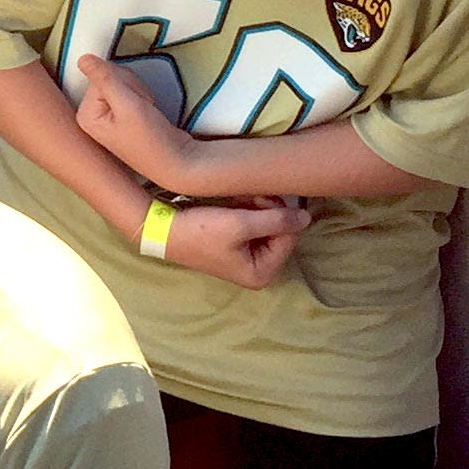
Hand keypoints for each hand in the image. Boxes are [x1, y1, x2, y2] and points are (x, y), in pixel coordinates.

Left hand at [73, 54, 184, 188]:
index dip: (124, 84)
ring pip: (122, 83)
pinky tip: (148, 113)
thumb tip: (82, 58)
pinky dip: (142, 98)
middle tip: (143, 109)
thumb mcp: (127, 104)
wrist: (176, 161)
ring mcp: (106, 117)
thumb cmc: (151, 137)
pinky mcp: (120, 117)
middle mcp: (91, 116)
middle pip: (110, 78)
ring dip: (139, 92)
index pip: (102, 77)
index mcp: (85, 115)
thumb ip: (106, 79)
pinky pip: (129, 92)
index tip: (137, 104)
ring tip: (146, 113)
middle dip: (132, 87)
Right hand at [162, 200, 310, 290]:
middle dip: (269, 211)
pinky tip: (237, 202)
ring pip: (268, 226)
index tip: (261, 197)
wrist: (161, 228)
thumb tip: (307, 218)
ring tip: (241, 197)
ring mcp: (246, 258)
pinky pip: (254, 226)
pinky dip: (249, 212)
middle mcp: (257, 269)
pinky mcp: (235, 246)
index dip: (280, 215)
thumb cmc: (200, 231)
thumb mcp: (241, 224)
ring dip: (258, 208)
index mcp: (261, 273)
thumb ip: (277, 220)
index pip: (289, 238)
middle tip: (252, 195)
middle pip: (280, 233)